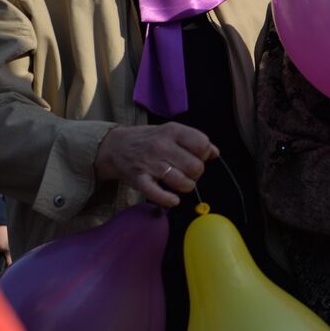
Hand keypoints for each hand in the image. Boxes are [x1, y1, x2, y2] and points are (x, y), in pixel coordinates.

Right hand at [93, 124, 218, 208]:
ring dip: (186, 186)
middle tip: (188, 171)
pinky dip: (169, 200)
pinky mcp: (139, 180)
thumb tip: (215, 153)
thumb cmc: (148, 139)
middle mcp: (162, 146)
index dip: (205, 153)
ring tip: (181, 182)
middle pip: (195, 166)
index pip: (202, 143)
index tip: (198, 156)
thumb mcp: (171, 132)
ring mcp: (150, 163)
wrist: (114, 146)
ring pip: (182, 181)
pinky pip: (157, 194)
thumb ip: (193, 140)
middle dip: (196, 172)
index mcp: (172, 131)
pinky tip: (174, 199)